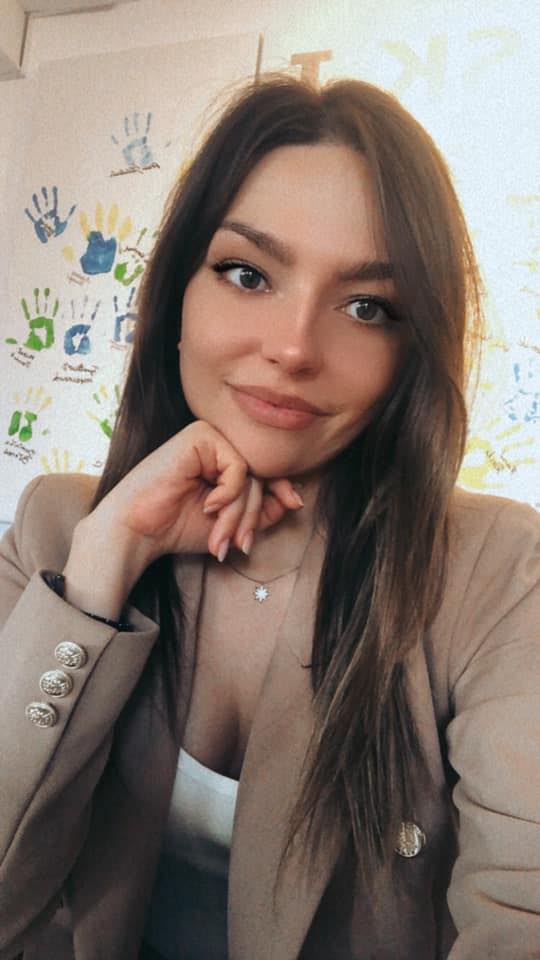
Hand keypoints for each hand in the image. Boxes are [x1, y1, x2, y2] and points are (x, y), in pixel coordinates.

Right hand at [101, 420, 301, 565]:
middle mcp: (217, 445)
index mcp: (223, 460)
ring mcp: (208, 437)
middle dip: (251, 516)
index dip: (282, 489)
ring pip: (249, 474)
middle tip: (241, 544)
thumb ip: (262, 511)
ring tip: (220, 538)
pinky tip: (207, 506)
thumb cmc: (178, 526)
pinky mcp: (199, 435)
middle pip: (259, 476)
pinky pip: (237, 466)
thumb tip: (295, 498)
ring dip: (238, 513)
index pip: (265, 471)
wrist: (138, 530)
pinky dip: (229, 493)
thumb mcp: (231, 523)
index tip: (294, 506)